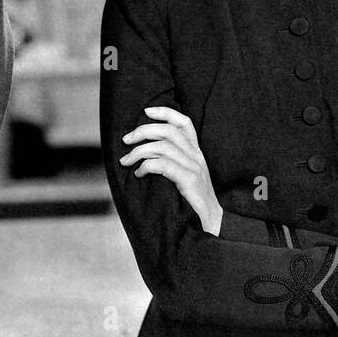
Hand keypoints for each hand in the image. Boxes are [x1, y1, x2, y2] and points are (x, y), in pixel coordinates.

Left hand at [120, 105, 223, 234]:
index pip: (184, 123)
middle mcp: (196, 157)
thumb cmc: (192, 203)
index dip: (165, 113)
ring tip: (126, 162)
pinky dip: (146, 166)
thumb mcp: (185, 177)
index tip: (146, 111)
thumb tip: (143, 153)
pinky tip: (139, 174)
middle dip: (143, 131)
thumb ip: (171, 163)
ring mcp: (194, 168)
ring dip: (139, 151)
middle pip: (168, 131)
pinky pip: (163, 165)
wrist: (211, 224)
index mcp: (196, 153)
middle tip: (126, 140)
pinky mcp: (189, 181)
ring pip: (163, 146)